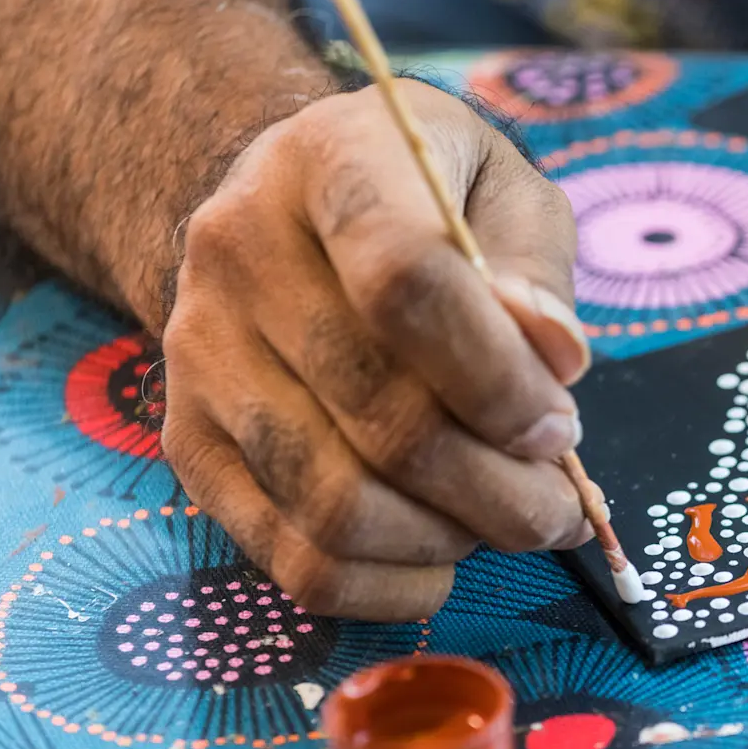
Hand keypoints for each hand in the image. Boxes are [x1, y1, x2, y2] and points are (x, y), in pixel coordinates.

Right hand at [162, 80, 591, 621]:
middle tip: (558, 506)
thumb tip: (556, 362)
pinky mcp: (189, 442)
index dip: (495, 377)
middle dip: (498, 488)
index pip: (403, 277)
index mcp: (331, 162)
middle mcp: (238, 251)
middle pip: (377, 413)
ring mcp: (198, 353)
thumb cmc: (428, 202)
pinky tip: (441, 559)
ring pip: (333, 503)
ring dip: (447, 539)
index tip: (558, 428)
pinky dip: (387, 586)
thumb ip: (537, 270)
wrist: (292, 215)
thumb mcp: (504, 194)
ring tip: (505, 521)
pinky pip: (290, 559)